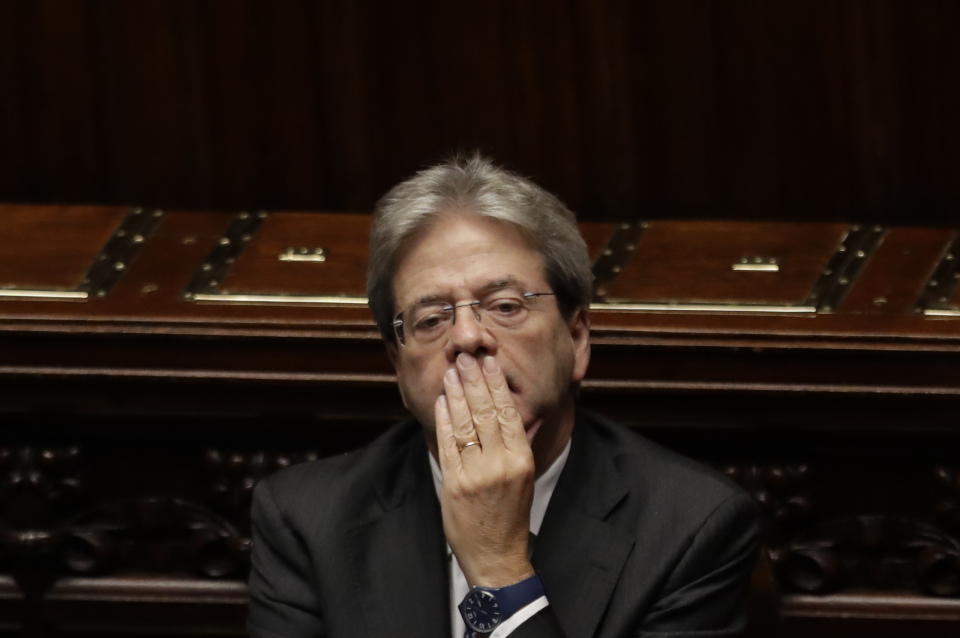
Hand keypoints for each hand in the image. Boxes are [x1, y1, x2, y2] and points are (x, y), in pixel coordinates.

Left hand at [435, 352, 535, 587]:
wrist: (497, 556)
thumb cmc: (509, 515)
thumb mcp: (521, 476)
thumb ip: (510, 445)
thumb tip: (498, 409)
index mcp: (521, 460)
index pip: (508, 412)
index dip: (496, 384)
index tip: (488, 362)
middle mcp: (501, 464)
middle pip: (485, 412)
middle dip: (473, 381)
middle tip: (465, 357)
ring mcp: (476, 474)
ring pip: (465, 424)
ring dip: (456, 394)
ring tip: (451, 372)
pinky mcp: (455, 484)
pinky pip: (447, 445)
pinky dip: (443, 420)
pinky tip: (440, 402)